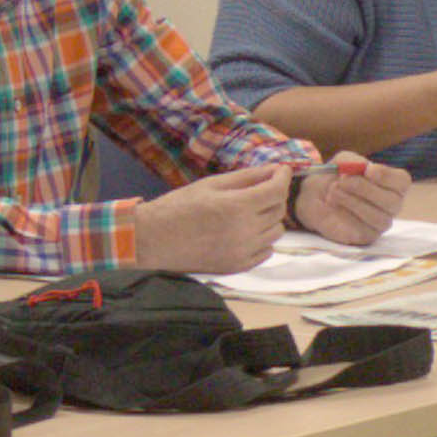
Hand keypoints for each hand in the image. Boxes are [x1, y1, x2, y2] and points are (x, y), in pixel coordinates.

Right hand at [127, 164, 295, 273]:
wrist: (153, 240)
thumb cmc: (179, 206)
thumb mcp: (212, 184)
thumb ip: (247, 177)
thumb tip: (275, 169)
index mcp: (237, 207)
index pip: (277, 190)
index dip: (283, 177)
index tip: (281, 170)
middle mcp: (245, 232)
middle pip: (278, 211)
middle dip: (274, 195)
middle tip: (260, 188)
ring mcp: (242, 253)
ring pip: (275, 232)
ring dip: (269, 218)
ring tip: (250, 211)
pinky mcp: (237, 267)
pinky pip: (265, 252)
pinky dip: (262, 240)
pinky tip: (244, 231)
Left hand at [288, 155, 408, 242]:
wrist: (317, 197)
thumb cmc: (337, 177)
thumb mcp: (343, 161)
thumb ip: (352, 162)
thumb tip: (362, 169)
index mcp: (392, 184)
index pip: (401, 182)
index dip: (387, 176)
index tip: (367, 170)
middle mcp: (392, 205)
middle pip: (392, 201)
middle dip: (365, 189)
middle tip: (343, 181)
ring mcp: (381, 223)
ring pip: (377, 217)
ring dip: (352, 202)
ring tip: (333, 193)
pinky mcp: (367, 236)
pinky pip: (362, 229)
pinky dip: (345, 216)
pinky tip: (333, 207)